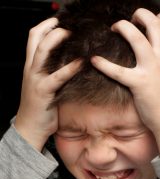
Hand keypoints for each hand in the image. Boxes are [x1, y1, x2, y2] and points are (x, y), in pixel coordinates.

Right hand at [15, 18, 80, 150]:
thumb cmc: (40, 108)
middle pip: (36, 39)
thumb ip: (52, 73)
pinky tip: (81, 63)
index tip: (59, 21)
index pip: (33, 38)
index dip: (45, 26)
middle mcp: (31, 69)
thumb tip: (71, 63)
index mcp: (31, 67)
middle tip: (68, 25)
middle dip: (51, 27)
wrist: (30, 127)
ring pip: (42, 51)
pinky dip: (70, 68)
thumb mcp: (43, 85)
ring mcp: (36, 79)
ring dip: (57, 39)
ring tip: (72, 34)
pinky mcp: (43, 91)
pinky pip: (57, 76)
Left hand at [91, 9, 159, 155]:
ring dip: (123, 27)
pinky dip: (104, 64)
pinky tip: (94, 60)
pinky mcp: (138, 83)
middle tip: (131, 19)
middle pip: (153, 24)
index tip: (152, 19)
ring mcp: (151, 69)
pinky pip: (117, 71)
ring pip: (136, 37)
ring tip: (115, 28)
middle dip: (141, 14)